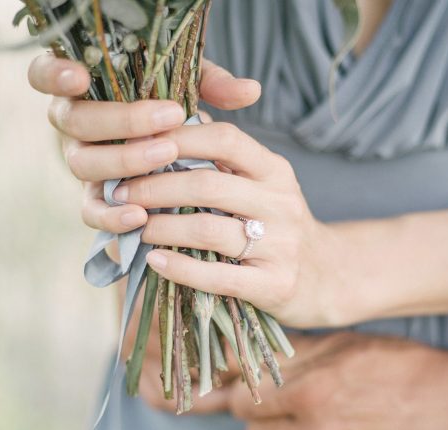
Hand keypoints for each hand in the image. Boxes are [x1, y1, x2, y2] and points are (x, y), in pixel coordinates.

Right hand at [26, 53, 262, 235]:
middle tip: (169, 117)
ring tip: (166, 156)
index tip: (82, 76)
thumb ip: (213, 85)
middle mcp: (75, 128)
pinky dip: (112, 215)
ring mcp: (82, 166)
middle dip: (121, 120)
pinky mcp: (94, 203)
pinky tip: (141, 215)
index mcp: (87, 91)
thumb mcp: (191, 91)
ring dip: (123, 160)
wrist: (172, 168)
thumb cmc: (173, 116)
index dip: (55, 75)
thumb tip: (251, 90)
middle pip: (74, 122)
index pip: (48, 75)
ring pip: (82, 164)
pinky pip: (92, 212)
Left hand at [127, 122, 338, 327]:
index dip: (177, 137)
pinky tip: (155, 261)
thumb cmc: (278, 226)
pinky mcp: (275, 285)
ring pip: (209, 230)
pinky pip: (219, 277)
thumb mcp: (263, 185)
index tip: (136, 144)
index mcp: (275, 171)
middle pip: (208, 185)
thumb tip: (168, 124)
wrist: (327, 277)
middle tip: (119, 192)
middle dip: (154, 186)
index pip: (225, 138)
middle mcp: (281, 203)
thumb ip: (224, 159)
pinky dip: (181, 269)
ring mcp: (281, 245)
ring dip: (161, 228)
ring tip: (133, 227)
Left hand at [225, 332, 447, 429]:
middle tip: (295, 404)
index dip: (247, 394)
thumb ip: (285, 352)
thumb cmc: (401, 366)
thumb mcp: (343, 344)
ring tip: (329, 421)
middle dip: (266, 418)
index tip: (260, 389)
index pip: (242, 403)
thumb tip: (233, 354)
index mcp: (312, 394)